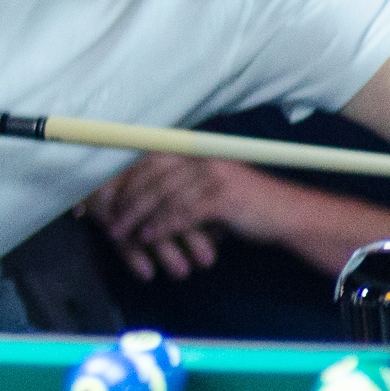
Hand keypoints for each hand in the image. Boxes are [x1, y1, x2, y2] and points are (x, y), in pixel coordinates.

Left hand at [85, 154, 272, 280]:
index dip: (125, 177)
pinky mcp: (224, 197)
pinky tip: (148, 237)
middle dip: (126, 199)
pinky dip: (162, 226)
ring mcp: (214, 175)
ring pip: (164, 196)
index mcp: (196, 152)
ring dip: (138, 216)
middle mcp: (202, 158)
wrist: (285, 215)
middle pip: (152, 176)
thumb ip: (177, 191)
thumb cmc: (243, 206)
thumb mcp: (207, 191)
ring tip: (120, 233)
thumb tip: (139, 203)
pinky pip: (184, 212)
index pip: (150, 159)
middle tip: (107, 220)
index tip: (104, 197)